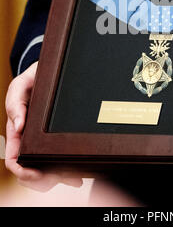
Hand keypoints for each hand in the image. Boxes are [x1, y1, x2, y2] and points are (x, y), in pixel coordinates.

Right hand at [5, 62, 82, 191]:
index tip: (37, 173)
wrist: (46, 73)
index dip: (23, 171)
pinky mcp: (55, 138)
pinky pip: (58, 159)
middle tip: (62, 177)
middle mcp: (28, 139)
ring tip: (74, 178)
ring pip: (46, 169)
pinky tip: (78, 173)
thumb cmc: (31, 79)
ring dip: (58, 177)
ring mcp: (42, 141)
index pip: (14, 159)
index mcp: (16, 131)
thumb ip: (15, 103)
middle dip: (44, 179)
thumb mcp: (20, 86)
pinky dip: (67, 169)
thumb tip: (18, 126)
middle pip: (31, 170)